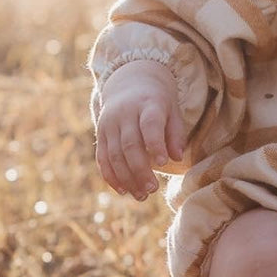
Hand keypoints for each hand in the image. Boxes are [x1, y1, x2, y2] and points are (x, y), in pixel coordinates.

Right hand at [95, 60, 186, 199]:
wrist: (129, 81)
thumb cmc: (157, 102)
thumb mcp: (172, 110)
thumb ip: (176, 134)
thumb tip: (176, 157)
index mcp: (147, 104)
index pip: (149, 124)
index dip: (155, 144)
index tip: (164, 163)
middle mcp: (125, 113)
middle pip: (129, 144)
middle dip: (140, 170)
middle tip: (153, 189)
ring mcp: (109, 123)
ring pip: (114, 154)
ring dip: (127, 178)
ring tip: (141, 196)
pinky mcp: (100, 133)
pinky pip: (102, 157)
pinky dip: (111, 176)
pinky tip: (123, 190)